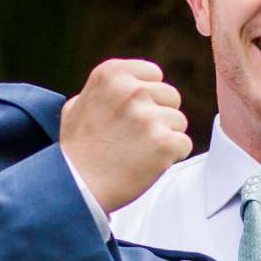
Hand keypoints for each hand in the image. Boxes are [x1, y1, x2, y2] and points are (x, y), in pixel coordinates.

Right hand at [59, 58, 190, 211]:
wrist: (77, 186)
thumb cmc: (77, 149)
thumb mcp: (78, 105)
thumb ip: (104, 91)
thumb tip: (127, 84)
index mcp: (112, 74)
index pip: (154, 74)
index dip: (148, 96)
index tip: (133, 114)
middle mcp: (132, 90)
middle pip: (171, 96)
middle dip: (159, 116)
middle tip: (136, 137)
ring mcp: (148, 116)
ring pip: (179, 121)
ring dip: (165, 137)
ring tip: (138, 152)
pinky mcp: (163, 142)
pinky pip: (184, 144)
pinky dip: (172, 156)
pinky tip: (148, 163)